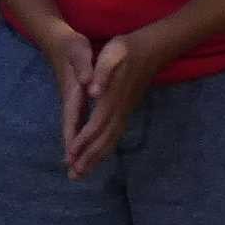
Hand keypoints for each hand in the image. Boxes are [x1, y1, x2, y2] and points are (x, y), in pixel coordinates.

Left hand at [63, 32, 159, 179]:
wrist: (153, 49)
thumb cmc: (128, 48)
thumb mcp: (113, 52)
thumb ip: (103, 72)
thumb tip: (93, 91)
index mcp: (112, 98)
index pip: (96, 124)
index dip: (83, 141)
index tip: (71, 155)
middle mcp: (119, 109)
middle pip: (103, 139)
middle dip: (88, 158)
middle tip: (74, 176)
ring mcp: (125, 111)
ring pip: (110, 140)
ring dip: (96, 158)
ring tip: (82, 174)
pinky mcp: (126, 110)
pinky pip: (115, 135)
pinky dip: (105, 148)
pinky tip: (98, 157)